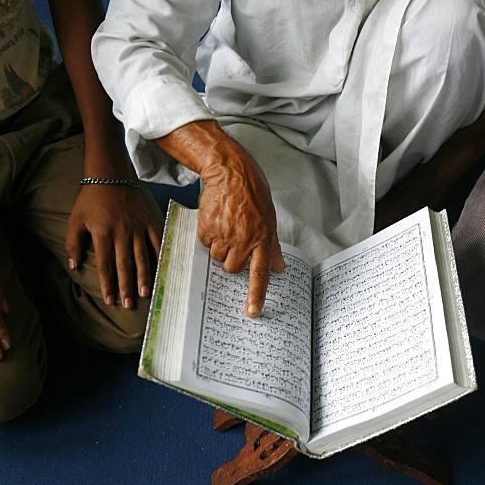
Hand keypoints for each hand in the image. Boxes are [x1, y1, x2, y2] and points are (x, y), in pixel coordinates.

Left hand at [66, 183, 162, 308]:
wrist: (110, 176)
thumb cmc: (90, 200)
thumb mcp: (75, 220)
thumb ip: (73, 244)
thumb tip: (74, 266)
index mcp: (102, 233)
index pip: (105, 265)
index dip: (107, 284)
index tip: (109, 300)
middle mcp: (121, 233)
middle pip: (124, 265)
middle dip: (126, 287)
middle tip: (129, 305)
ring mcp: (136, 228)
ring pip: (141, 257)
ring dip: (143, 277)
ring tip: (145, 293)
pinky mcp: (147, 222)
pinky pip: (155, 242)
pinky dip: (158, 257)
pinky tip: (160, 270)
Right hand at [197, 149, 284, 317]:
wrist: (230, 172)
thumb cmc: (252, 193)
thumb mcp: (270, 219)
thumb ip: (273, 246)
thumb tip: (280, 268)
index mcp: (263, 238)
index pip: (260, 273)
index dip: (256, 294)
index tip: (252, 312)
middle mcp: (245, 238)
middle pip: (233, 268)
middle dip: (232, 259)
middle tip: (235, 240)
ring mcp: (225, 233)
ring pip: (217, 258)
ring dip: (219, 247)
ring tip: (226, 227)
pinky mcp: (208, 227)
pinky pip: (205, 244)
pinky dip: (208, 236)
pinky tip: (216, 220)